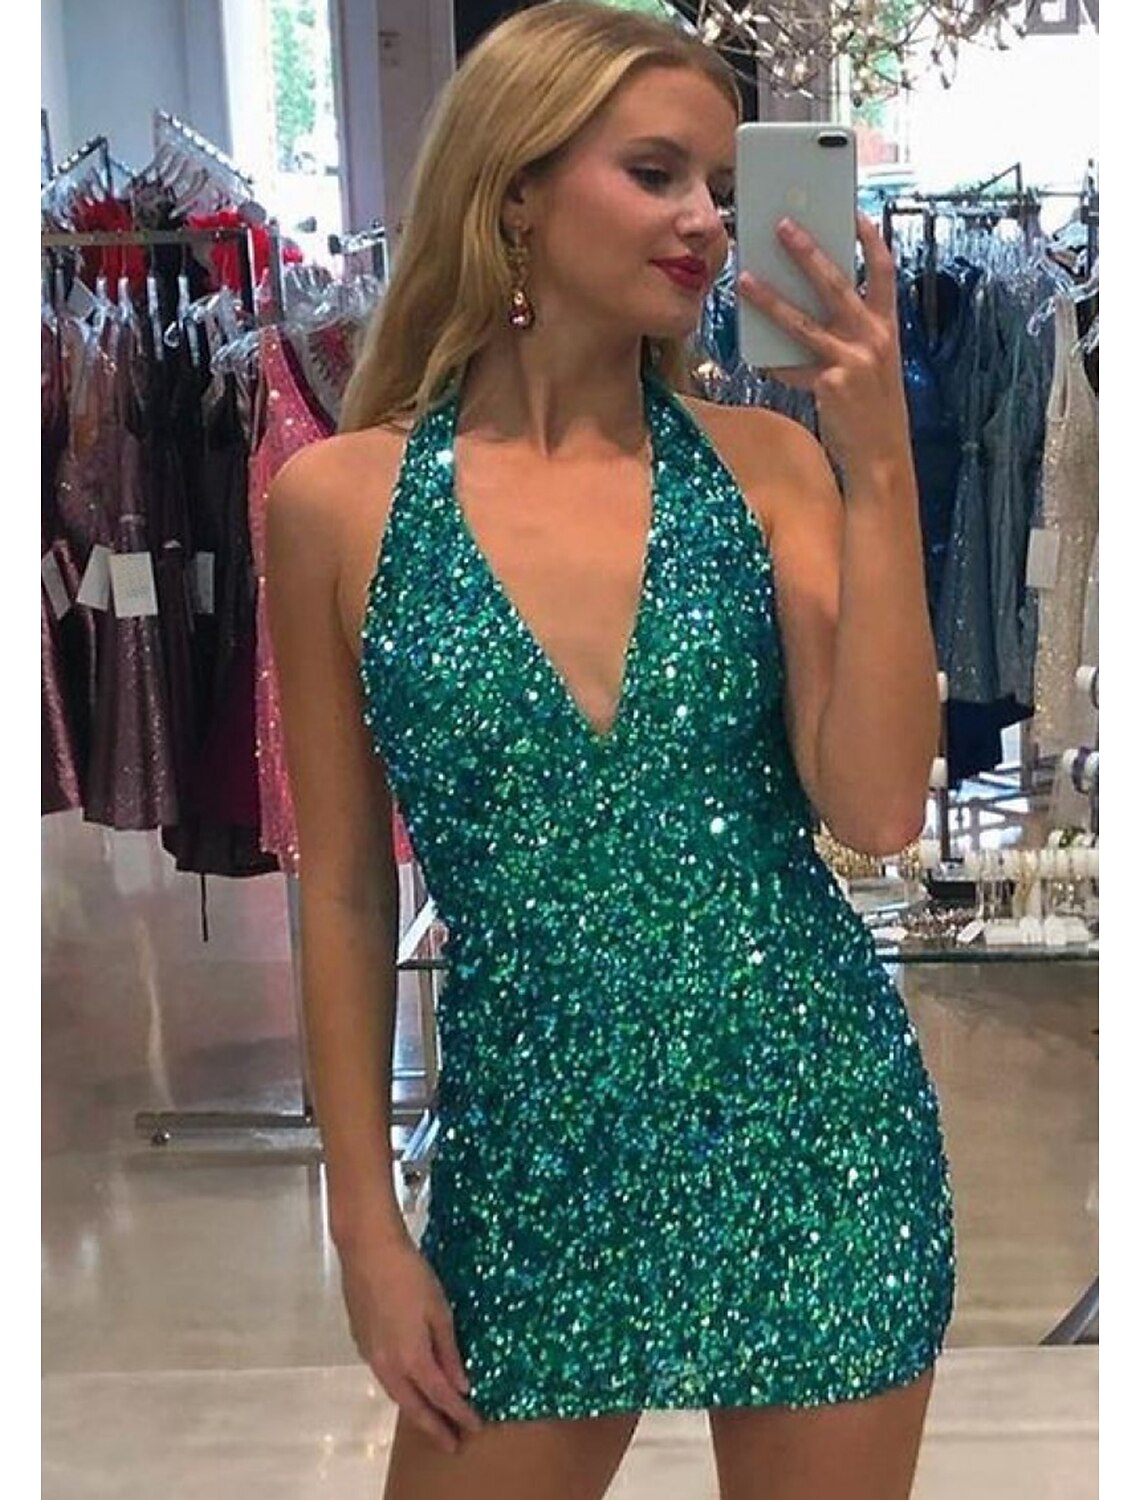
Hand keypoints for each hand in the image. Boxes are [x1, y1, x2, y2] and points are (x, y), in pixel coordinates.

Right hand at [338, 1233, 485, 1454]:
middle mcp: (388, 1365)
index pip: (440, 1396)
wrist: (368, 1251)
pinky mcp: (362, 1343)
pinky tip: (410, 1387)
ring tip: (433, 1422)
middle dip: (433, 1427)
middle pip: (412, 1406)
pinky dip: (401, 1390)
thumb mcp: (439, 1311)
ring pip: (395, 1394)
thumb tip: (461, 1386)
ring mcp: (371, 1356)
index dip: (459, 1414)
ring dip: (415, 1411)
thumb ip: (449, 1351)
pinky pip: (385, 1377)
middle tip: (451, 1444)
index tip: (475, 1427)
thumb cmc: (411, 1275)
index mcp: (412, 1358)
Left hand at [738, 212, 909, 477]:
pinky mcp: (831, 384)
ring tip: (744, 279)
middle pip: (836, 283)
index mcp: (889, 326)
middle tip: (782, 226)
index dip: (870, 238)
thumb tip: (808, 306)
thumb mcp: (873, 363)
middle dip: (807, 251)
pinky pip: (791, 367)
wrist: (881, 454)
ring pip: (802, 322)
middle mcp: (874, 337)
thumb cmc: (873, 407)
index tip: (852, 212)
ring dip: (770, 299)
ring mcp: (853, 360)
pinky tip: (754, 354)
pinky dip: (773, 362)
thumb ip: (850, 334)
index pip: (885, 270)